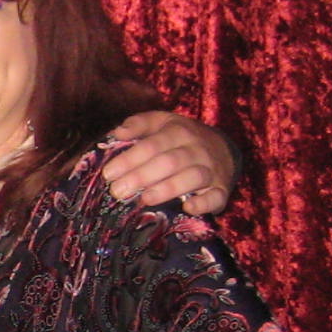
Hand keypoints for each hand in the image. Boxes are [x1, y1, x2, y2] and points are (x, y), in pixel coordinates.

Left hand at [102, 110, 236, 216]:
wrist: (223, 148)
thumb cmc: (182, 138)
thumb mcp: (162, 123)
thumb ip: (140, 124)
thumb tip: (118, 133)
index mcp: (178, 132)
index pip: (152, 145)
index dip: (129, 159)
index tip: (109, 174)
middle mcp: (196, 149)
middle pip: (169, 162)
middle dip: (141, 177)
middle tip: (118, 191)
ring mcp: (211, 169)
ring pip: (191, 178)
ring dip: (167, 189)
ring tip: (144, 199)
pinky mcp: (221, 190)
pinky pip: (216, 197)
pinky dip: (204, 204)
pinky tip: (188, 208)